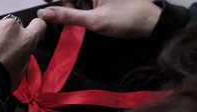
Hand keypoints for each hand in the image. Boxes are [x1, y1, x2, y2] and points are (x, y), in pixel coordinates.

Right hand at [40, 0, 160, 37]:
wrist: (151, 23)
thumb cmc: (127, 19)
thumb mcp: (95, 21)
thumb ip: (68, 17)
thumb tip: (46, 14)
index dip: (53, 0)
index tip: (45, 7)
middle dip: (65, 4)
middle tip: (61, 16)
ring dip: (73, 7)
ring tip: (84, 19)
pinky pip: (87, 1)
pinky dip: (82, 8)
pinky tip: (87, 17)